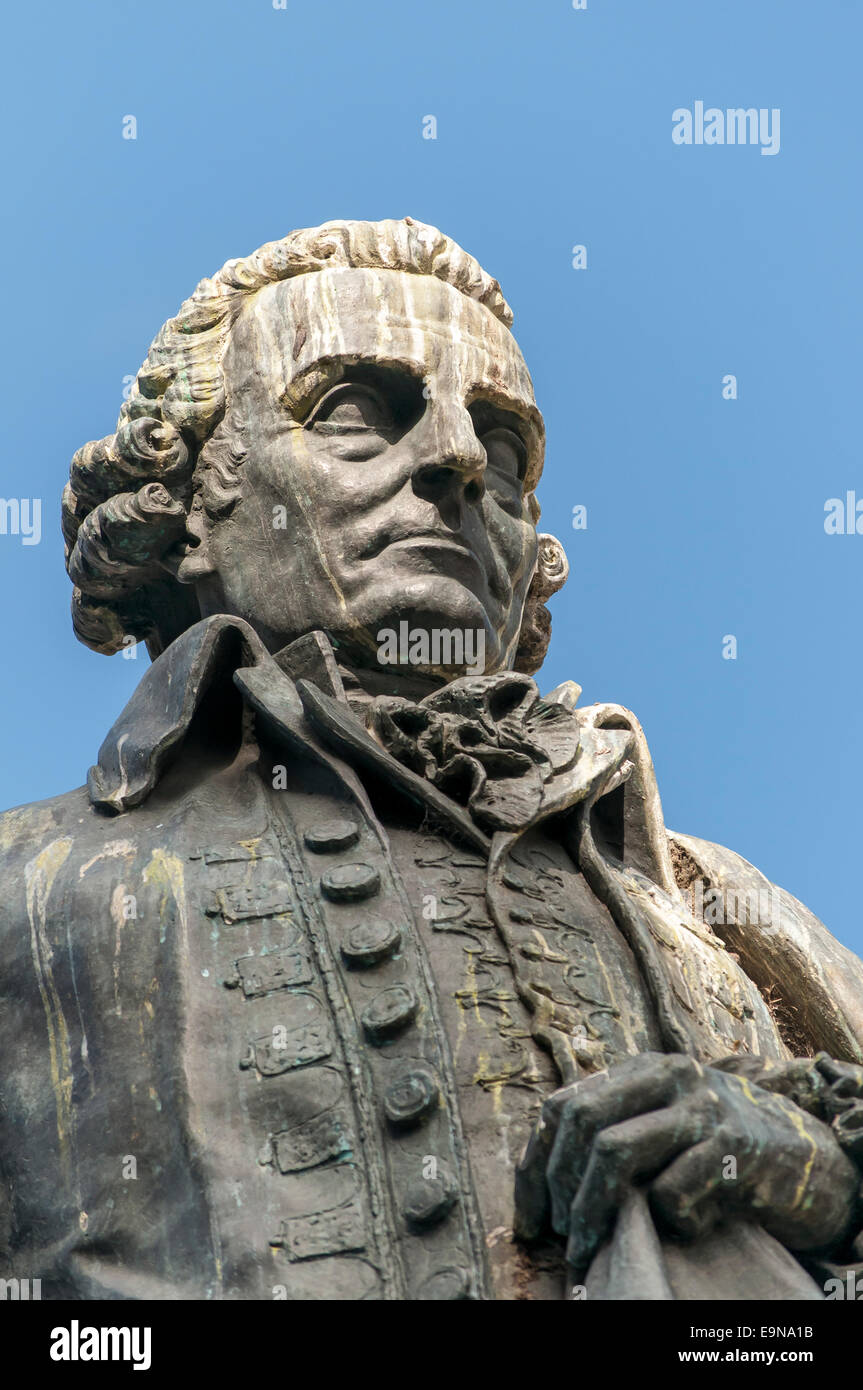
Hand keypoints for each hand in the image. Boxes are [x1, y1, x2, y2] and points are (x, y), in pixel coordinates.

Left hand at [514, 1052, 857, 1276]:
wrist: (807, 1156)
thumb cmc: (721, 1148)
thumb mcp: (664, 1124)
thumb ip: (615, 1130)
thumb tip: (540, 1180)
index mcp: (643, 1068)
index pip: (565, 1105)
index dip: (535, 1164)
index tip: (529, 1217)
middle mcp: (669, 1074)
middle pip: (583, 1121)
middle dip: (559, 1185)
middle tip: (562, 1235)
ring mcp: (702, 1107)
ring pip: (616, 1153)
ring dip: (593, 1210)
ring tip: (589, 1246)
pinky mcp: (732, 1146)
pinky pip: (670, 1193)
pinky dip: (666, 1221)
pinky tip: (685, 1227)